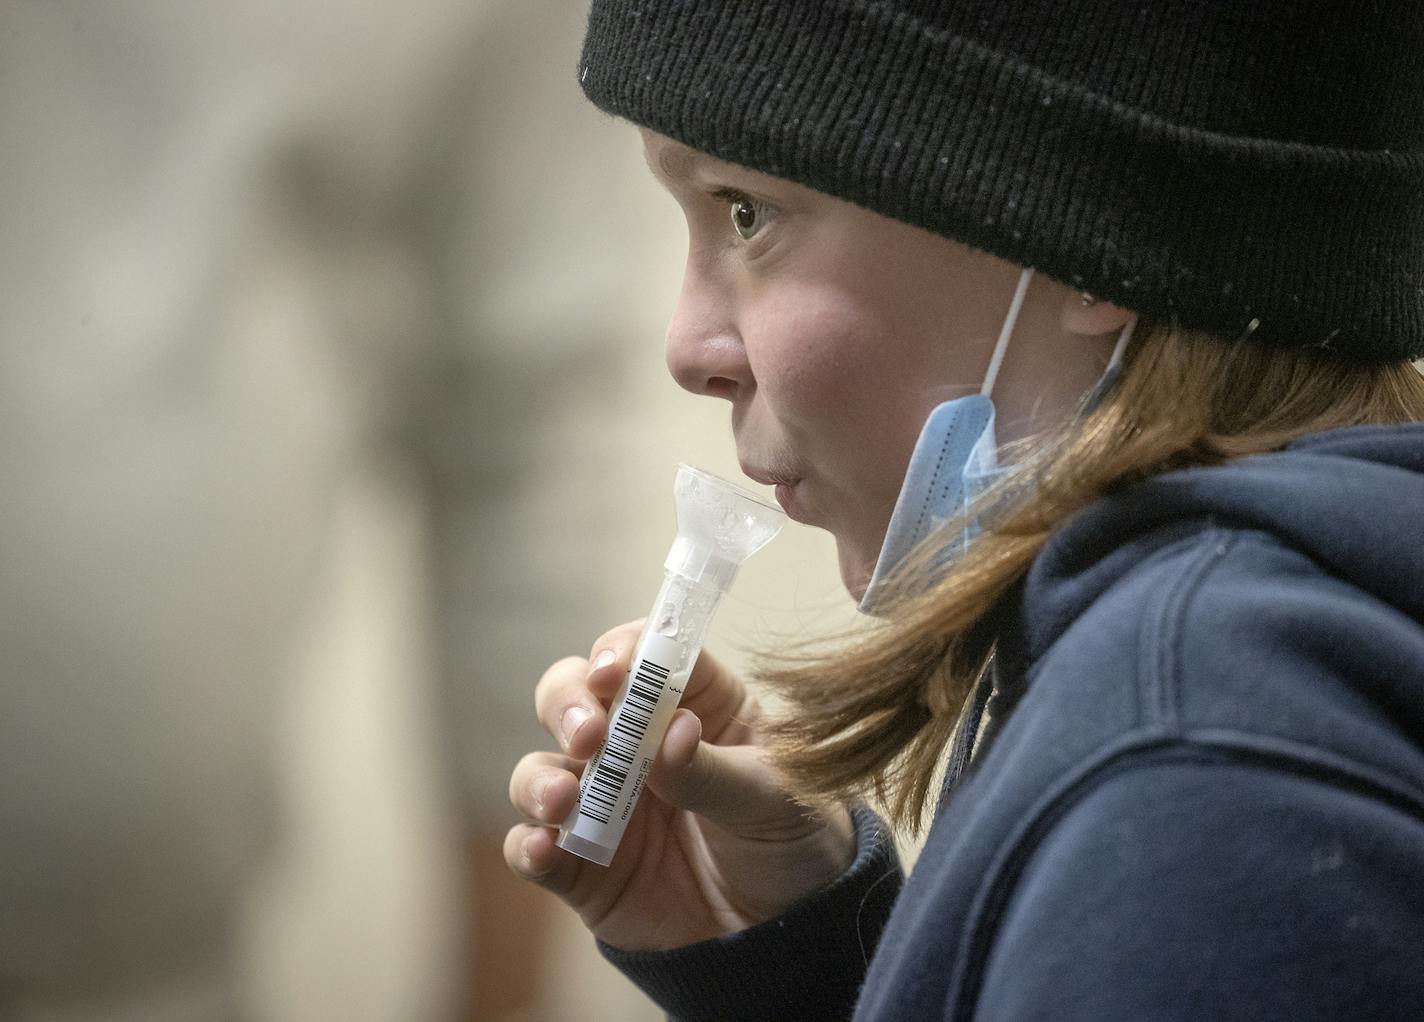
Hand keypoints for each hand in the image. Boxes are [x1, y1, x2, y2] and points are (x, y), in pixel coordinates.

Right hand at [505, 620, 854, 950]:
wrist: (784, 930)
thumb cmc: (790, 840)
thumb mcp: (772, 800)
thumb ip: (715, 770)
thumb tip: (673, 732)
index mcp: (693, 704)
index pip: (644, 654)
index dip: (620, 652)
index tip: (613, 673)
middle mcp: (635, 743)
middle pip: (574, 695)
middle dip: (567, 705)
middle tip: (587, 736)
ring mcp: (601, 801)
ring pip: (542, 767)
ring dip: (540, 778)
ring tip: (562, 800)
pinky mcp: (581, 864)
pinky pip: (534, 847)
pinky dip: (528, 844)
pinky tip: (542, 847)